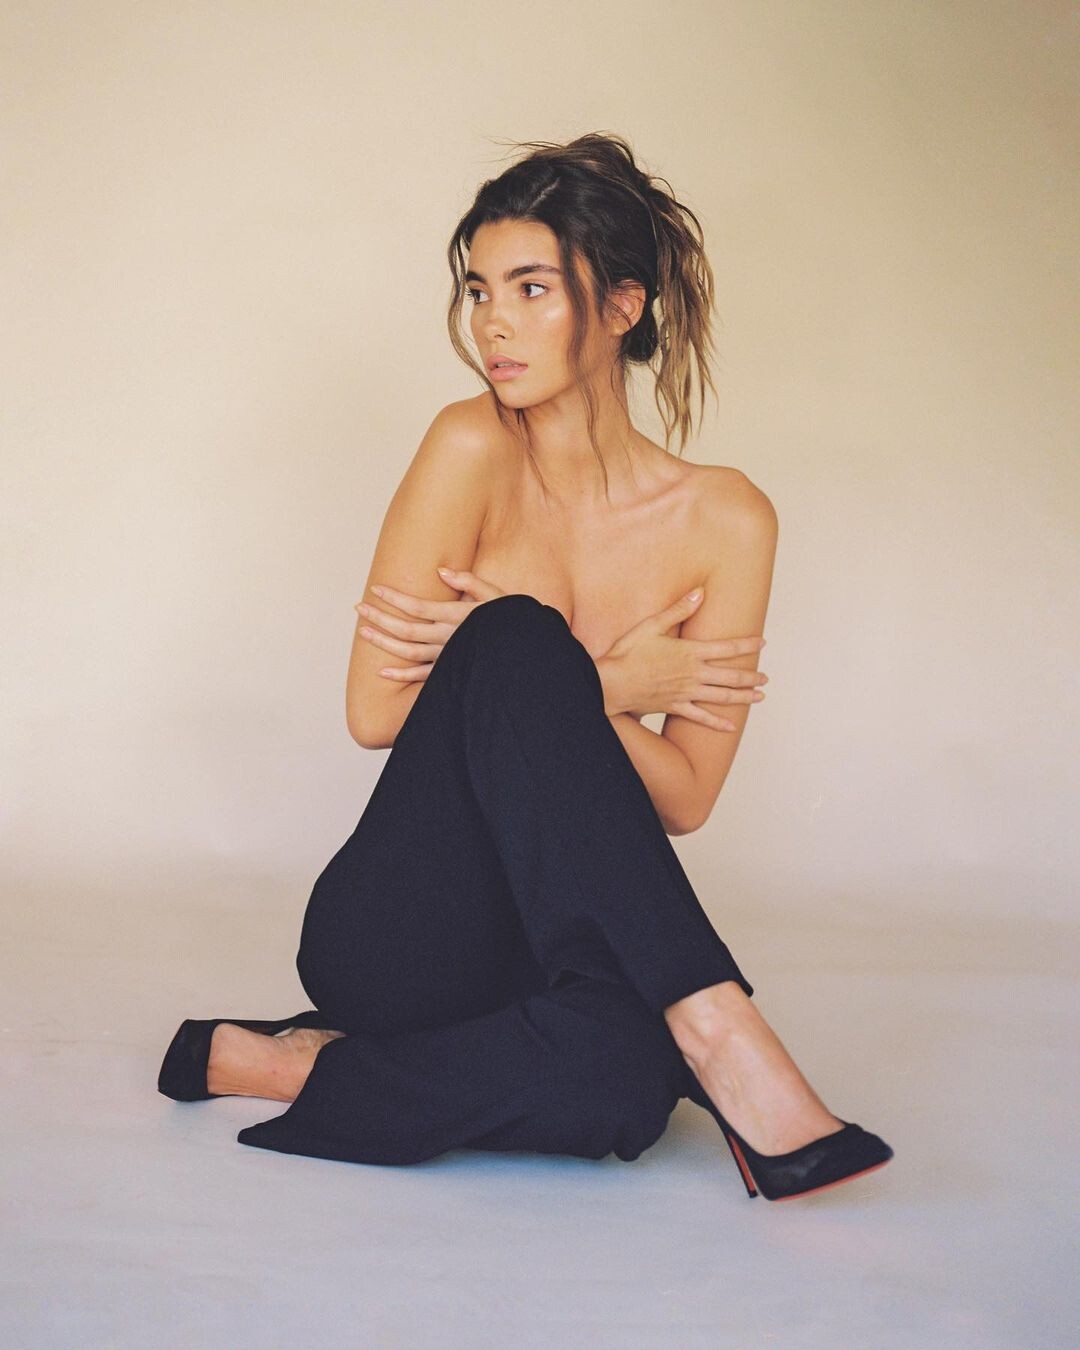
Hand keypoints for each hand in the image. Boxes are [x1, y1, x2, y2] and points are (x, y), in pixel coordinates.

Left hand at [354, 567, 505, 681]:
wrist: (524, 653)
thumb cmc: (512, 619)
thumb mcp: (496, 594)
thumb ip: (470, 582)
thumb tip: (442, 570)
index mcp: (457, 616)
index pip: (418, 606)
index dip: (395, 598)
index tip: (375, 589)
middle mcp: (449, 637)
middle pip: (406, 629)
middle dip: (381, 618)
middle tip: (358, 607)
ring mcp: (447, 657)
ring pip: (409, 652)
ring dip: (384, 643)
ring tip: (363, 631)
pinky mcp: (450, 672)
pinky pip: (422, 676)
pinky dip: (401, 676)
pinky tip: (382, 672)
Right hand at [598, 588, 767, 730]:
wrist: (611, 683)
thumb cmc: (627, 652)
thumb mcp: (652, 625)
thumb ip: (679, 609)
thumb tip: (701, 591)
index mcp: (690, 652)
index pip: (727, 648)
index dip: (747, 645)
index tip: (763, 643)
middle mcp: (693, 674)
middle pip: (731, 676)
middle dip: (751, 676)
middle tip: (766, 677)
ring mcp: (686, 693)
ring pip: (722, 696)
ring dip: (743, 697)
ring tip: (759, 697)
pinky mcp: (675, 707)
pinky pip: (701, 717)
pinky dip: (718, 723)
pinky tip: (731, 726)